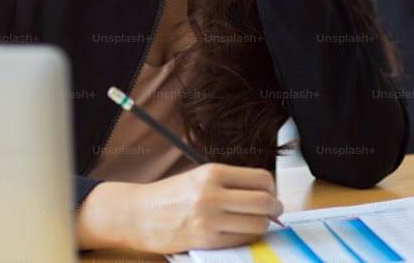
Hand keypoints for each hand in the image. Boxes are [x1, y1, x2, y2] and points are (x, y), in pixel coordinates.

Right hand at [76, 164, 282, 253]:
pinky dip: (247, 237)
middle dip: (275, 208)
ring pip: (257, 224)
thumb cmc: (172, 195)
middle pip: (264, 202)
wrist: (138, 215)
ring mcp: (208, 220)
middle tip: (274, 211)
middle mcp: (211, 194)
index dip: (272, 188)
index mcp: (213, 173)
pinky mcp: (204, 241)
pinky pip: (241, 240)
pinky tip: (240, 232)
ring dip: (262, 224)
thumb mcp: (201, 176)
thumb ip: (231, 182)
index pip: (261, 179)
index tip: (270, 193)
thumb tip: (265, 192)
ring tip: (256, 222)